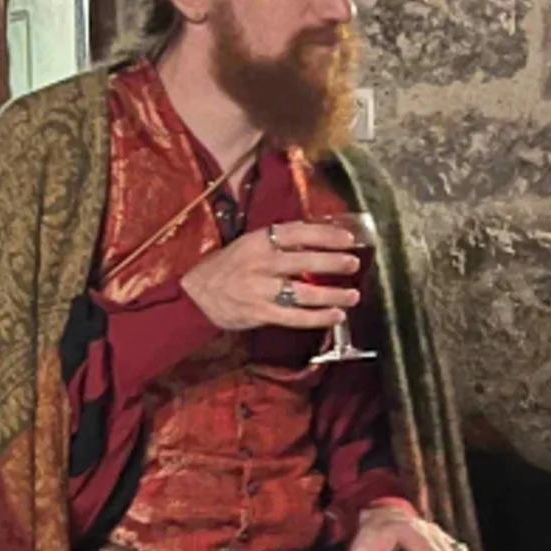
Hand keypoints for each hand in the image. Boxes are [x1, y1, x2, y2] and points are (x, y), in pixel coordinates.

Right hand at [183, 220, 360, 334]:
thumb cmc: (227, 267)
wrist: (196, 295)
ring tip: (353, 295)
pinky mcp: (260, 313)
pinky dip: (318, 318)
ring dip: (333, 294)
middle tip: (353, 264)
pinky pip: (295, 317)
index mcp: (258, 241)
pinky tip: (336, 316)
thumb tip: (318, 240)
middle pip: (304, 261)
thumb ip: (278, 243)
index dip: (325, 235)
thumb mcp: (248, 244)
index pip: (297, 232)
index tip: (347, 238)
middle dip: (333, 262)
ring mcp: (260, 290)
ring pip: (304, 292)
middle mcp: (261, 263)